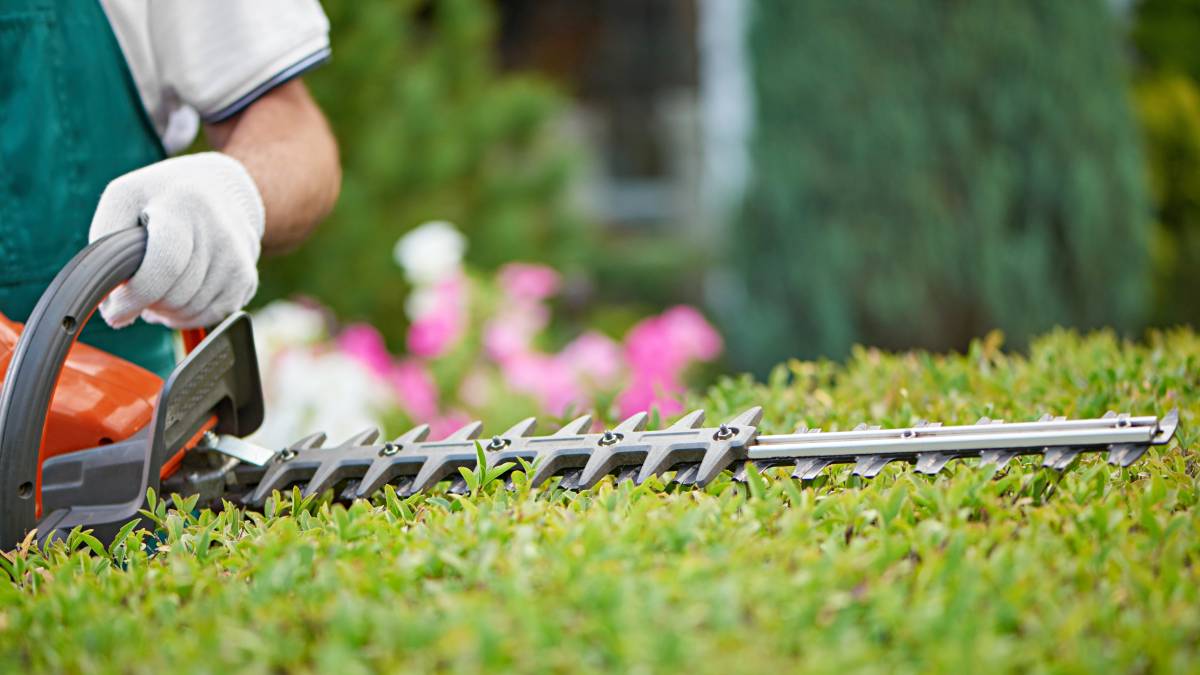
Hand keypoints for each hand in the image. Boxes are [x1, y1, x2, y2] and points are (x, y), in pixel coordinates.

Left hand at [88, 152, 264, 328]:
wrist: (218, 188)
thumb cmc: (160, 196)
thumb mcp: (123, 198)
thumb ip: (105, 243)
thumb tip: (111, 301)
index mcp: (183, 205)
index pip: (163, 267)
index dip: (134, 298)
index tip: (114, 311)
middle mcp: (218, 230)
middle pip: (176, 295)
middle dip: (147, 303)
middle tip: (135, 292)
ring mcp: (238, 256)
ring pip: (194, 310)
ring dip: (167, 311)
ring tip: (157, 290)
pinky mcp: (247, 276)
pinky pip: (214, 315)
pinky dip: (190, 316)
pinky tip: (178, 297)